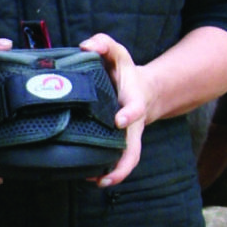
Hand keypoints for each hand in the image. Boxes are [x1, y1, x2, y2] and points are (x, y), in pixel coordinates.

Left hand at [79, 32, 157, 187]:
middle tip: (107, 174)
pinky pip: (118, 162)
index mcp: (133, 99)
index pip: (135, 107)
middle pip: (134, 147)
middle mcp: (133, 123)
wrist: (140, 88)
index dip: (129, 114)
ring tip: (96, 182)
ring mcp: (128, 136)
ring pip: (128, 160)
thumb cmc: (123, 71)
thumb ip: (103, 44)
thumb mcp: (116, 52)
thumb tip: (86, 46)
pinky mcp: (120, 143)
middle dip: (123, 161)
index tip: (119, 120)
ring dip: (115, 174)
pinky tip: (90, 179)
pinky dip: (108, 173)